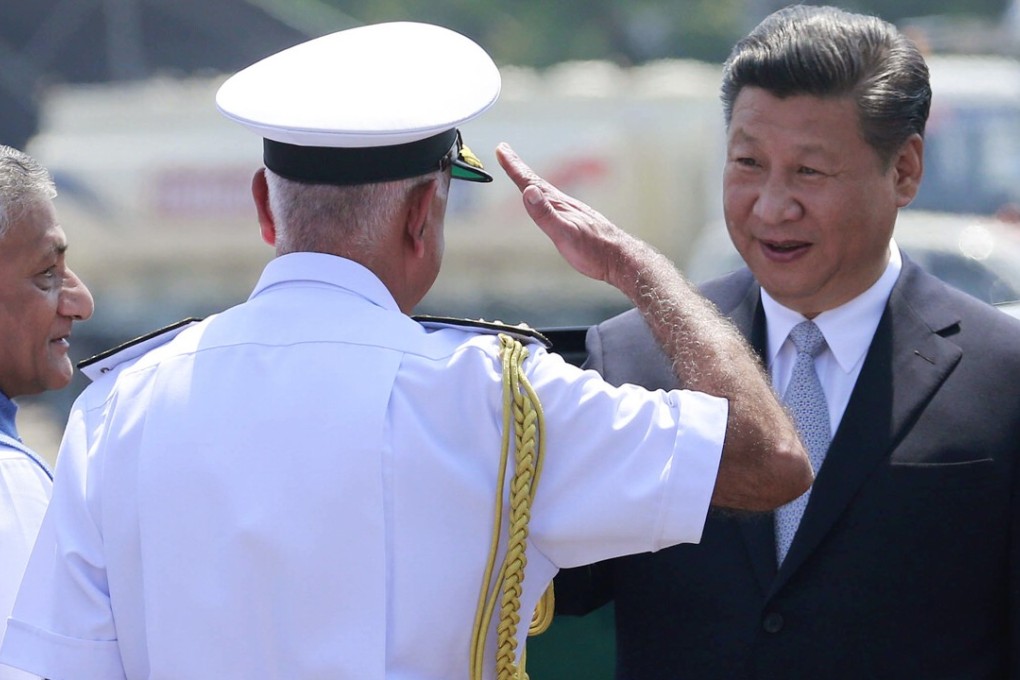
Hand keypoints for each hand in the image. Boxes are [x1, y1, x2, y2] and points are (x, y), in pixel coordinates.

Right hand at [496, 142, 631, 284]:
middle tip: (504, 150)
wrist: (620, 258)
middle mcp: (563, 204)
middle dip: (518, 166)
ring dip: (529, 180)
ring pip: (544, 191)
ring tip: (520, 173)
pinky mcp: (575, 221)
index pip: (530, 182)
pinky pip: (552, 203)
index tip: (501, 148)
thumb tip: (528, 190)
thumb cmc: (594, 250)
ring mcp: (570, 212)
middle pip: (535, 181)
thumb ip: (546, 214)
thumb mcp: (565, 234)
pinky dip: (542, 196)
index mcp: (557, 204)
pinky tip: (546, 201)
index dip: (514, 166)